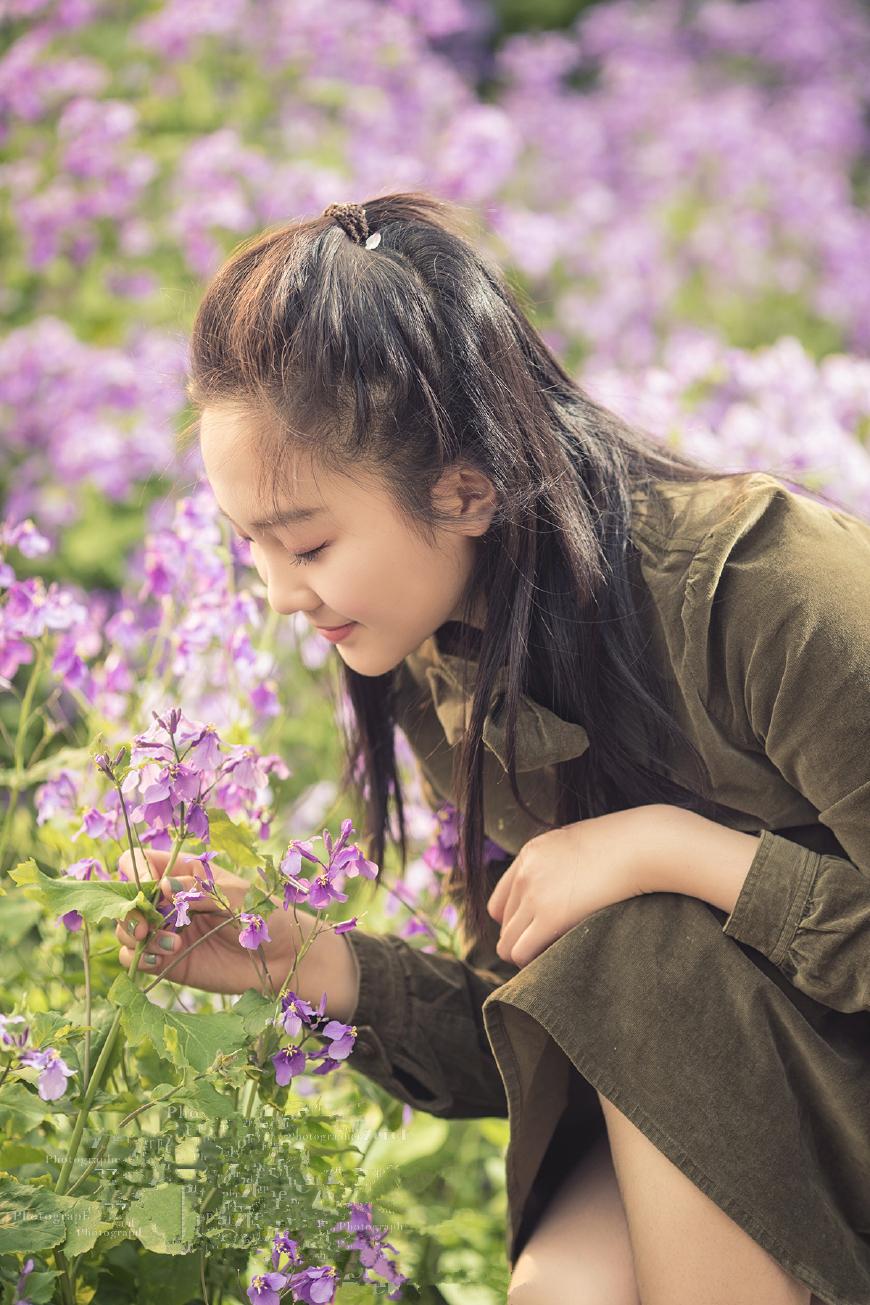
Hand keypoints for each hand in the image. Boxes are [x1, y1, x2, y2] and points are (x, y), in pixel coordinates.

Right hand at [114, 848, 309, 995]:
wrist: (281, 958)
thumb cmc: (264, 914)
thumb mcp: (236, 895)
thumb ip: (201, 890)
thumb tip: (162, 886)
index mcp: (182, 874)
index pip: (139, 862)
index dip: (133, 871)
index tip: (146, 888)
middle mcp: (168, 901)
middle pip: (125, 899)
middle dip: (128, 911)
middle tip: (144, 926)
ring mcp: (166, 931)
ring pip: (126, 929)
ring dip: (134, 935)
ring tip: (169, 943)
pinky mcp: (167, 960)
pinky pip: (136, 957)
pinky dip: (138, 958)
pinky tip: (162, 958)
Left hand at [486, 806, 659, 967]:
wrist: (642, 846)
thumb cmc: (624, 847)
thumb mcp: (579, 845)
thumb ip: (559, 864)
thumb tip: (563, 891)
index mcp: (530, 854)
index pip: (499, 902)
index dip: (515, 922)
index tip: (535, 932)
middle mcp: (525, 872)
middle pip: (504, 924)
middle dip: (522, 939)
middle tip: (548, 949)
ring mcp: (534, 894)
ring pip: (507, 942)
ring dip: (525, 953)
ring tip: (551, 958)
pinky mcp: (551, 916)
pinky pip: (521, 952)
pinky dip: (531, 963)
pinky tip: (552, 962)